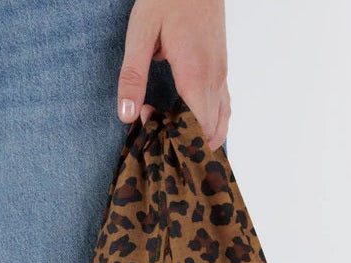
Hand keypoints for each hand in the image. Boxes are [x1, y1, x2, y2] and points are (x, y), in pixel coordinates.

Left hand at [117, 0, 229, 148]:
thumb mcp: (141, 34)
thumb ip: (133, 76)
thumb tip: (127, 115)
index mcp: (194, 75)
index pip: (196, 129)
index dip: (175, 140)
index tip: (151, 127)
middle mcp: (214, 79)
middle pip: (209, 132)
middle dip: (182, 141)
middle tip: (154, 125)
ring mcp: (222, 75)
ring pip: (220, 123)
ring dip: (197, 135)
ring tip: (169, 126)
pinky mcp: (222, 70)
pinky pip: (223, 108)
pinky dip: (209, 124)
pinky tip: (188, 123)